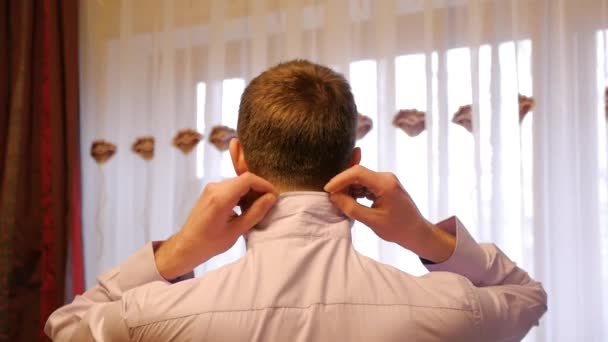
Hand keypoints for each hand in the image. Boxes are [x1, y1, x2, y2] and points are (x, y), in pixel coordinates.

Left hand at [155, 172, 277, 279]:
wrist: (186, 246)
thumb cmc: (210, 243)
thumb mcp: (237, 230)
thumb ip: (256, 212)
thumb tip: (271, 198)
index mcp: (221, 197)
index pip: (248, 179)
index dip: (264, 185)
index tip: (274, 197)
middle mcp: (215, 187)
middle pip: (244, 179)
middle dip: (259, 189)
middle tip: (269, 205)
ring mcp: (211, 188)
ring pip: (238, 183)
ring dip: (250, 192)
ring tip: (258, 208)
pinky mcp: (210, 192)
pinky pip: (231, 187)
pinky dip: (241, 194)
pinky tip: (245, 208)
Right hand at [324, 165, 454, 262]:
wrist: (417, 232)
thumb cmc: (398, 229)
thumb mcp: (372, 221)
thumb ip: (351, 208)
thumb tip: (334, 197)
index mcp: (385, 183)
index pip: (357, 173)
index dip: (340, 179)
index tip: (328, 190)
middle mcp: (386, 177)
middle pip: (358, 174)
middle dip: (343, 185)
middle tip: (332, 199)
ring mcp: (386, 180)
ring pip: (360, 179)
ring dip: (349, 189)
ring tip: (341, 202)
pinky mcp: (385, 185)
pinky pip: (366, 184)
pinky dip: (356, 191)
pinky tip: (350, 201)